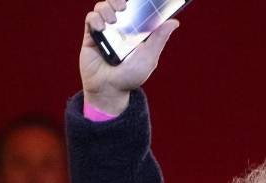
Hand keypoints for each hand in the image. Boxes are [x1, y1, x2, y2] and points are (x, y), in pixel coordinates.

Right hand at [80, 0, 179, 114]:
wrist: (109, 90)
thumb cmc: (131, 76)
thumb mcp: (149, 58)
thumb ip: (159, 39)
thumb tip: (174, 22)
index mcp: (135, 31)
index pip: (134, 9)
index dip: (135, 2)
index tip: (136, 1)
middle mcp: (119, 29)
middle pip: (116, 3)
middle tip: (123, 6)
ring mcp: (105, 31)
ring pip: (102, 7)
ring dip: (107, 8)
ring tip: (113, 21)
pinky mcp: (91, 36)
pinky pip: (91, 18)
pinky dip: (95, 18)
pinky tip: (101, 28)